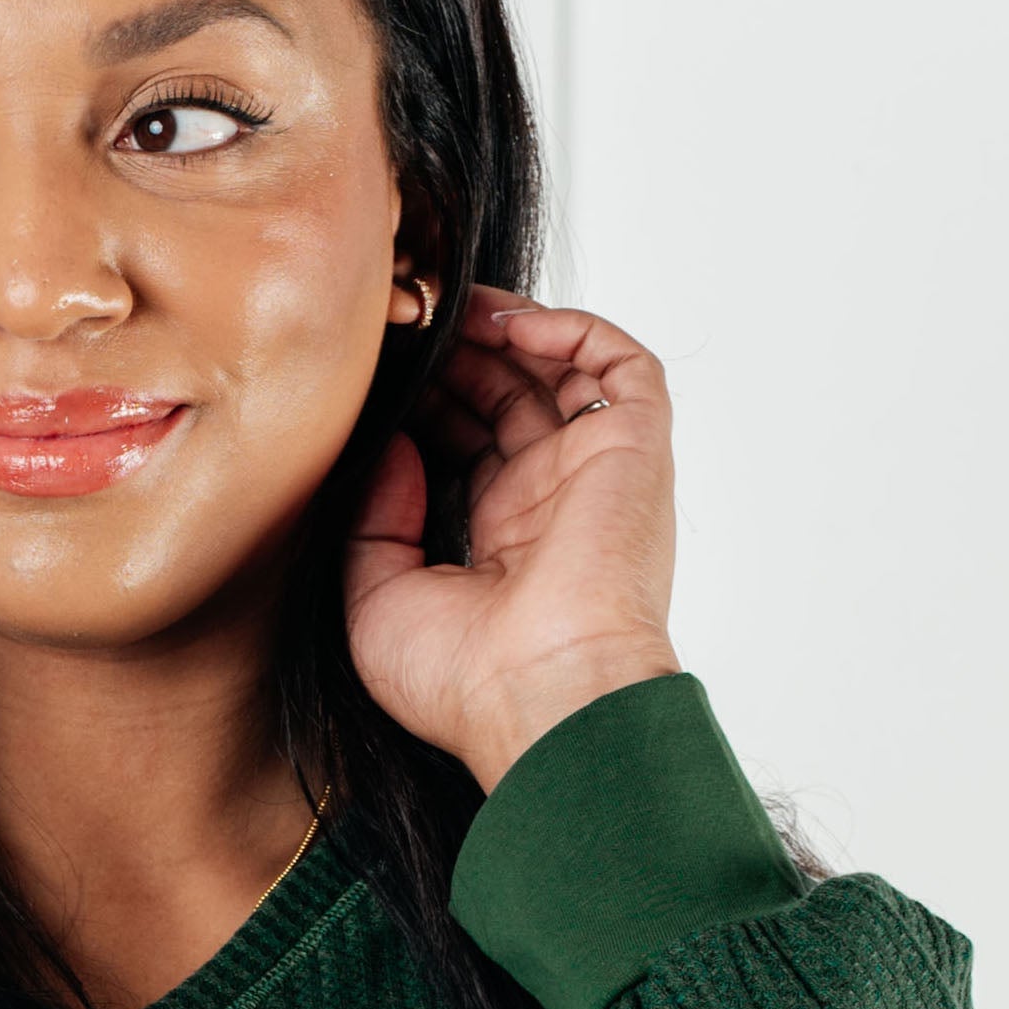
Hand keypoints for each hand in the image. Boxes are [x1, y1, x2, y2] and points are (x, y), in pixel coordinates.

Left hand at [344, 291, 679, 795]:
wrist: (541, 698)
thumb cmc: (462, 681)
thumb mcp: (376, 601)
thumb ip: (373, 520)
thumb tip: (390, 445)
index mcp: (499, 542)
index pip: (466, 446)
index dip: (427, 403)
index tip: (379, 373)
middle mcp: (550, 503)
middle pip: (507, 400)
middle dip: (458, 359)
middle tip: (408, 327)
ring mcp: (594, 475)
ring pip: (559, 373)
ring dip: (508, 332)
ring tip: (451, 310)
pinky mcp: (635, 451)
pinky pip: (621, 367)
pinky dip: (573, 332)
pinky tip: (511, 326)